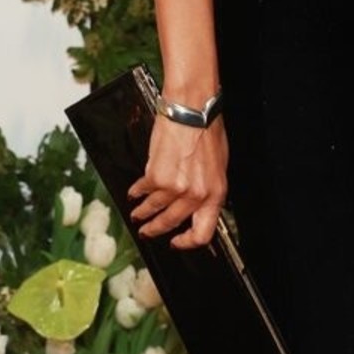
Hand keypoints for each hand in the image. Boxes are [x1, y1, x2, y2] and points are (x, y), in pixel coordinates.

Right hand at [129, 114, 228, 248]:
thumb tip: (199, 204)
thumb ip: (209, 189)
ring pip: (153, 210)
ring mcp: (174, 188)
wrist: (192, 110)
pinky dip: (136, 193)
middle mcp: (195, 195)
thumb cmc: (208, 130)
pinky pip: (142, 191)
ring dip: (142, 214)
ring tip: (137, 214)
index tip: (177, 242)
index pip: (202, 234)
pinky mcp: (155, 177)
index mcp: (215, 194)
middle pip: (171, 223)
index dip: (187, 243)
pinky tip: (134, 193)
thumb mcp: (219, 165)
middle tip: (148, 231)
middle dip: (156, 230)